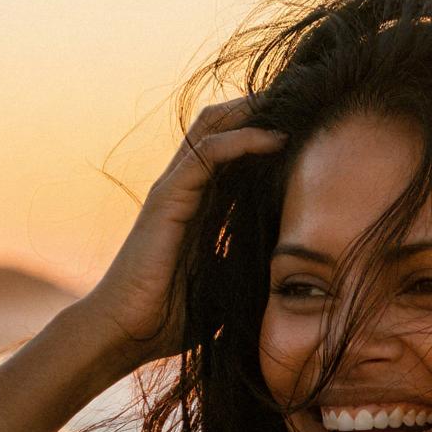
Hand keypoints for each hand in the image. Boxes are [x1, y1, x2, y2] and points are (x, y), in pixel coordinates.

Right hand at [76, 97, 286, 366]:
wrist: (124, 332)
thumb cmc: (168, 319)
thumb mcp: (224, 289)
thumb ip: (248, 271)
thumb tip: (289, 277)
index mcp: (198, 206)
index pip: (232, 151)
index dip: (265, 131)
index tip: (307, 124)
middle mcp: (184, 188)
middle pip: (222, 125)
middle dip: (261, 108)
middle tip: (302, 99)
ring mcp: (173, 189)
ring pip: (213, 127)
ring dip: (253, 112)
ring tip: (292, 103)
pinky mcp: (167, 198)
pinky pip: (208, 154)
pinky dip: (242, 140)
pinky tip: (274, 139)